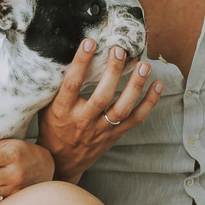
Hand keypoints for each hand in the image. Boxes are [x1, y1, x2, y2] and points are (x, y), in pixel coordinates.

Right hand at [37, 39, 161, 182]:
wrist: (61, 162)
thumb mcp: (46, 107)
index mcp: (61, 111)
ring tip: (144, 66)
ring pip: (122, 109)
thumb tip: (64, 54)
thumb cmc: (53, 127)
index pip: (71, 84)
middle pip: (101, 97)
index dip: (80, 63)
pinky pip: (135, 119)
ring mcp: (100, 130)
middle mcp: (82, 121)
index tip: (90, 43)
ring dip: (135, 86)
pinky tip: (158, 85)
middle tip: (119, 51)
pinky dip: (149, 103)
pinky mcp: (114, 135)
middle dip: (113, 72)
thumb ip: (56, 86)